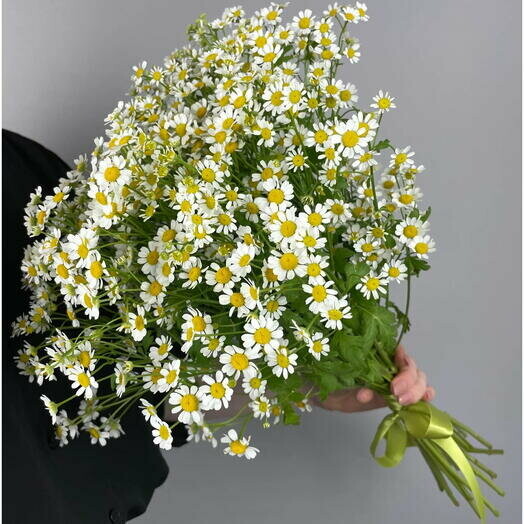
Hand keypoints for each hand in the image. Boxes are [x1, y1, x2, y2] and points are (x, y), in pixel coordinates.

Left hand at [315, 345, 435, 412]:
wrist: (333, 394)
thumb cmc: (337, 379)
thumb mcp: (344, 381)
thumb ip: (354, 386)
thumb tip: (365, 394)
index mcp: (380, 353)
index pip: (401, 355)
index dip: (402, 370)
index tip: (393, 385)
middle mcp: (392, 365)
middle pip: (413, 369)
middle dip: (409, 383)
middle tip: (396, 395)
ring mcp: (399, 380)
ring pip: (419, 380)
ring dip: (416, 391)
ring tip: (403, 402)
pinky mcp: (401, 395)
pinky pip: (419, 392)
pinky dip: (424, 395)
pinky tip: (425, 400)